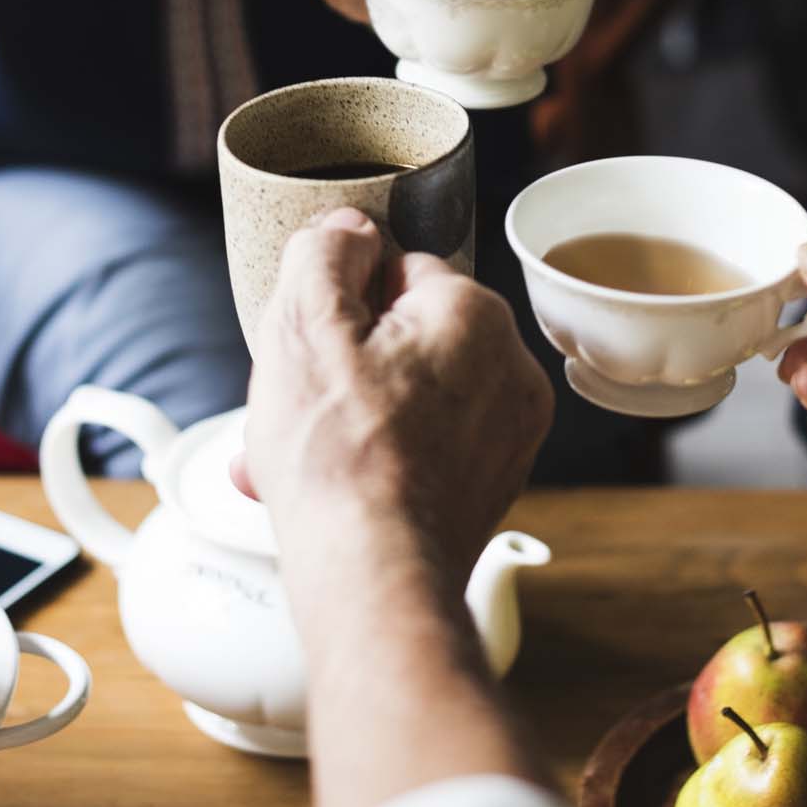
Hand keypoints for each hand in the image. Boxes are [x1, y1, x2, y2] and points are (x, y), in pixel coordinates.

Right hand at [241, 209, 552, 573]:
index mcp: (475, 313)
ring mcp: (509, 434)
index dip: (343, 304)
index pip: (399, 272)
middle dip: (344, 367)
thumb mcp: (303, 324)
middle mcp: (510, 368)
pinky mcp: (494, 486)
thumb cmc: (338, 456)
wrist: (374, 576)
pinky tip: (334, 484)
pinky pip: (431, 447)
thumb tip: (349, 231)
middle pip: (407, 337)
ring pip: (414, 395)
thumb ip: (325, 254)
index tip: (312, 344)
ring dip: (354, 415)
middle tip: (296, 405)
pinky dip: (383, 458)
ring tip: (297, 454)